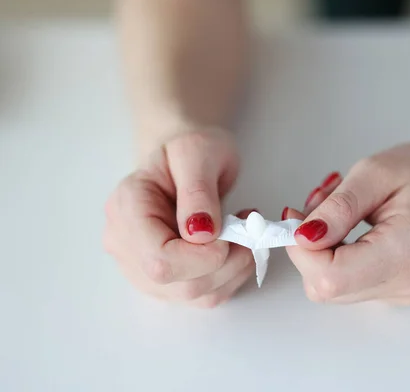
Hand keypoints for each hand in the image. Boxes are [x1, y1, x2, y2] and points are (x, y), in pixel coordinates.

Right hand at [103, 127, 254, 307]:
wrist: (185, 159)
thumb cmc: (190, 150)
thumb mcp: (198, 153)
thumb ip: (198, 192)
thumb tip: (202, 234)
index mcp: (127, 209)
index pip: (159, 259)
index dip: (202, 257)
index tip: (232, 232)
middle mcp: (126, 245)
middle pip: (176, 285)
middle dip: (225, 263)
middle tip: (247, 230)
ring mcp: (142, 267)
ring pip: (193, 296)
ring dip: (232, 270)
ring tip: (242, 234)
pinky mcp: (165, 281)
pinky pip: (203, 295)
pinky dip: (230, 276)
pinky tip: (235, 248)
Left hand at [284, 138, 409, 304]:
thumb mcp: (377, 172)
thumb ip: (339, 207)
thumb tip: (301, 238)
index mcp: (408, 250)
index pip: (330, 278)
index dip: (301, 250)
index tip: (297, 215)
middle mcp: (408, 283)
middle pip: (327, 287)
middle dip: (309, 247)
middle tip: (321, 203)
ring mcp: (404, 293)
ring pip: (332, 287)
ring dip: (322, 249)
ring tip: (344, 210)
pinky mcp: (397, 291)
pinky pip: (348, 282)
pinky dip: (337, 255)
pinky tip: (354, 227)